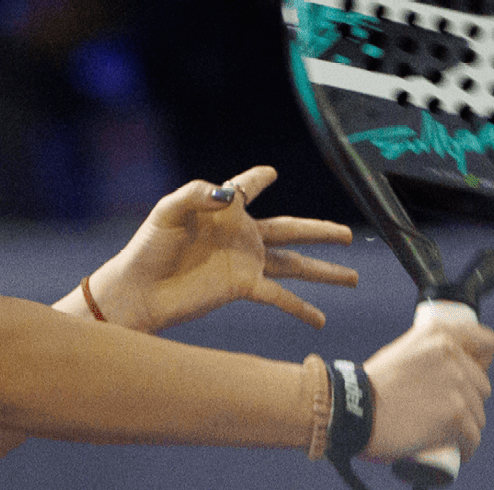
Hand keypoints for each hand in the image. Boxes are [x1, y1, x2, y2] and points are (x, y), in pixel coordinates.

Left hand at [87, 166, 357, 332]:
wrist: (139, 290)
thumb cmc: (148, 248)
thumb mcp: (167, 211)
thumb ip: (196, 194)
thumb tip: (228, 194)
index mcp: (223, 210)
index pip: (246, 188)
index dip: (257, 179)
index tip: (270, 173)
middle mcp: (241, 235)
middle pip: (291, 229)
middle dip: (320, 230)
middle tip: (349, 234)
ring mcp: (245, 263)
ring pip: (295, 264)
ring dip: (323, 270)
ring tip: (354, 276)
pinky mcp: (242, 287)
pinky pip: (280, 296)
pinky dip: (301, 308)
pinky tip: (321, 319)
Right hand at [361, 311, 493, 461]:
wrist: (356, 410)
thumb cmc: (373, 386)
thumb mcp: (403, 351)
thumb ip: (430, 353)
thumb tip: (451, 368)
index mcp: (440, 333)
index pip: (487, 342)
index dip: (481, 362)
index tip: (473, 373)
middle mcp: (452, 354)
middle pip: (482, 386)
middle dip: (468, 401)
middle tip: (445, 411)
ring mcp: (456, 385)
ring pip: (479, 414)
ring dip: (465, 426)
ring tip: (444, 432)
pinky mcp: (456, 416)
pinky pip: (473, 438)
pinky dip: (465, 448)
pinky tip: (455, 450)